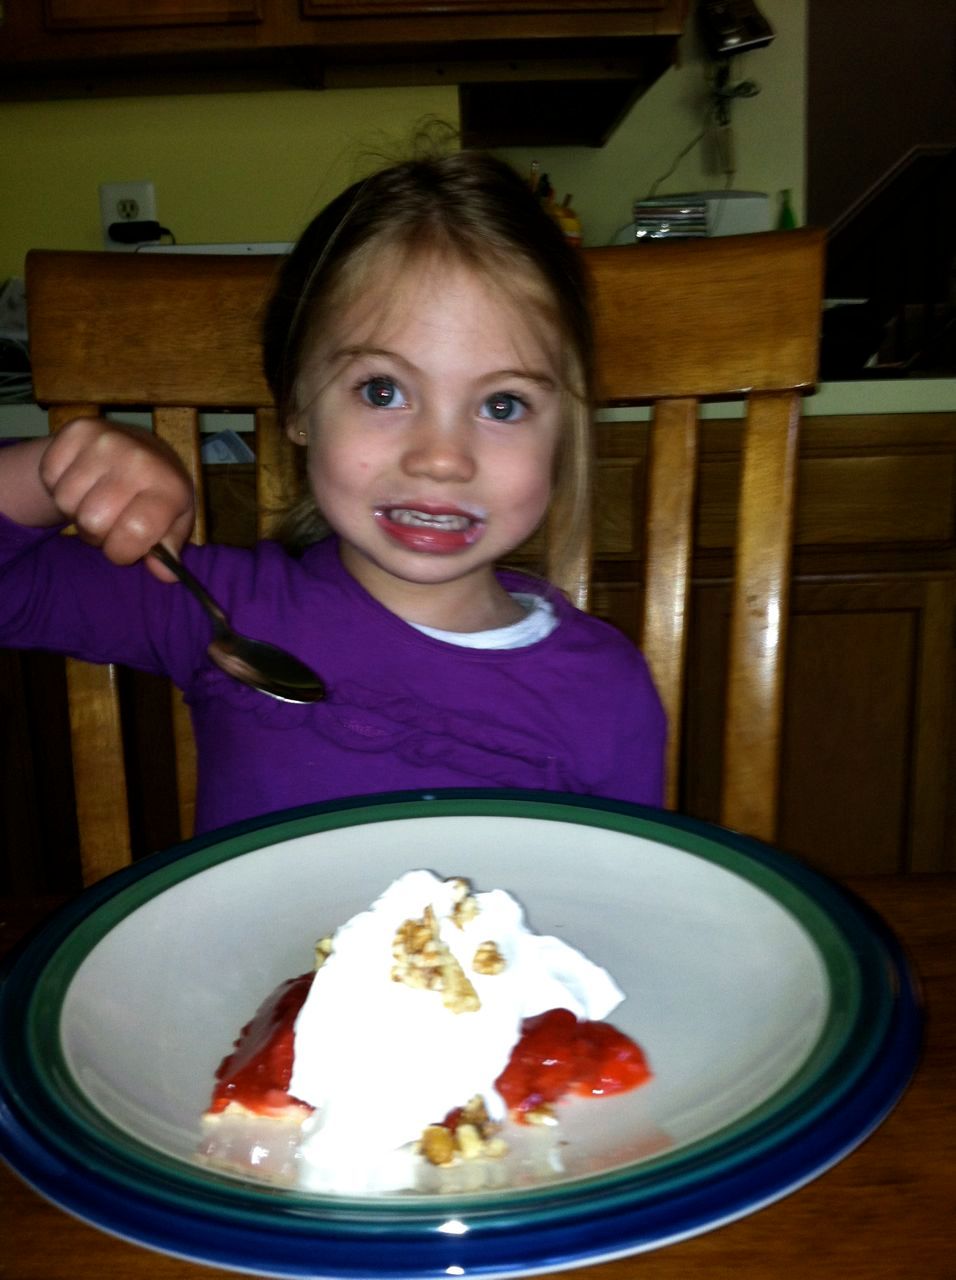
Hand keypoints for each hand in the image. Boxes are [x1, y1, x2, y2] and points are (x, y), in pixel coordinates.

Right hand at [39, 417, 195, 581]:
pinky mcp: (77, 430)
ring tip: (95, 499)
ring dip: (76, 509)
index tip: (125, 547)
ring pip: (67, 500)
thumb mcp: (173, 523)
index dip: (122, 552)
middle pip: (93, 521)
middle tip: (109, 521)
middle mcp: (140, 459)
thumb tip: (165, 575)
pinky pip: (49, 475)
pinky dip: (59, 485)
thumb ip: (168, 550)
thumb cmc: (156, 493)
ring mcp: (107, 440)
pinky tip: (82, 480)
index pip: (134, 533)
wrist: (138, 447)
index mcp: (169, 487)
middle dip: (97, 533)